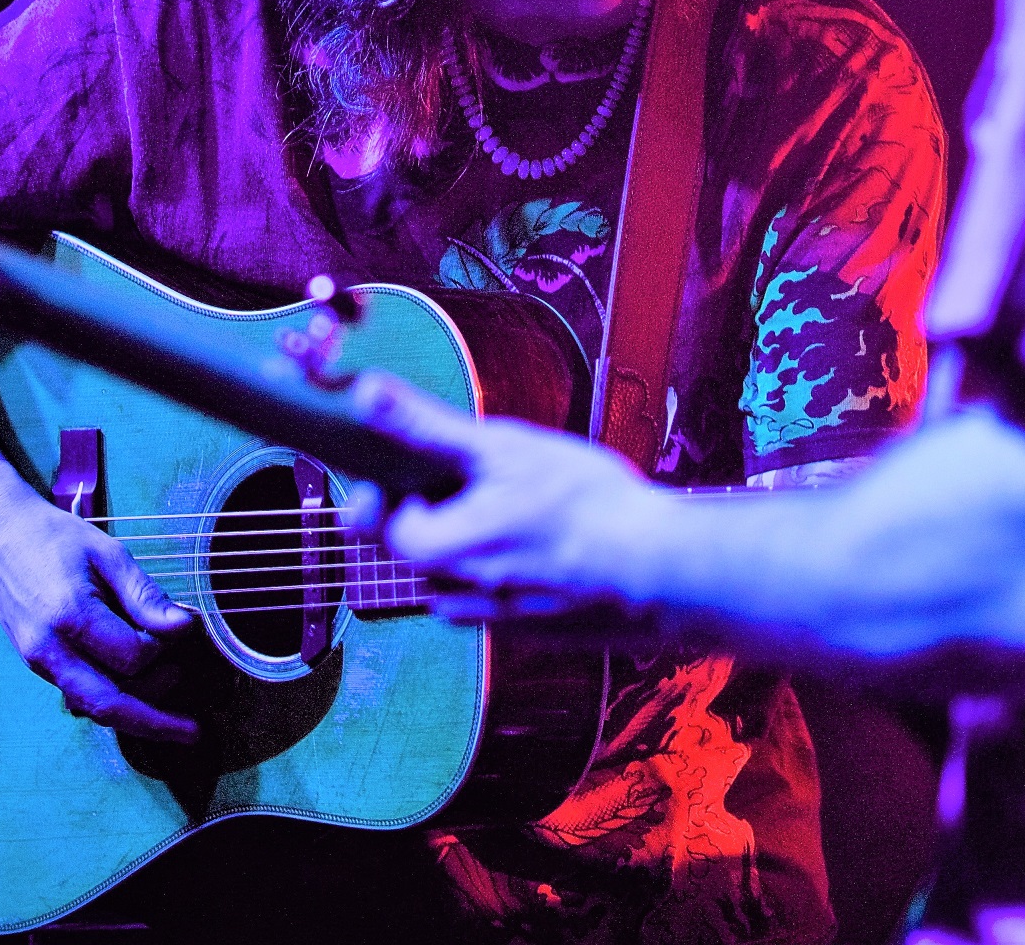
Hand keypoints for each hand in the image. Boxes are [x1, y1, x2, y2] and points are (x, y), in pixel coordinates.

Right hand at [0, 466, 199, 742]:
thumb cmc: (56, 538)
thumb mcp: (109, 554)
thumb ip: (145, 595)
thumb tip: (183, 627)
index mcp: (69, 616)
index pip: (132, 657)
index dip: (165, 649)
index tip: (185, 626)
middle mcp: (48, 649)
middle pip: (108, 705)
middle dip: (154, 722)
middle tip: (191, 725)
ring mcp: (37, 661)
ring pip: (92, 706)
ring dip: (134, 711)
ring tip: (170, 691)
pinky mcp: (37, 664)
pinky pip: (77, 694)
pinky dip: (110, 699)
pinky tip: (138, 689)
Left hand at [346, 373, 662, 622]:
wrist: (662, 571)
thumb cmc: (585, 505)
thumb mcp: (501, 447)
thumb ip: (424, 425)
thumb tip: (362, 393)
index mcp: (434, 551)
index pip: (380, 519)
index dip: (402, 484)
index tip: (437, 461)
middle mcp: (452, 596)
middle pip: (421, 545)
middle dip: (450, 508)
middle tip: (500, 479)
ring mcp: (491, 620)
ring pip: (460, 570)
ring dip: (482, 537)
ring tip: (535, 508)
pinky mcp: (527, 632)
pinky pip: (498, 592)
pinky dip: (515, 564)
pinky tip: (555, 540)